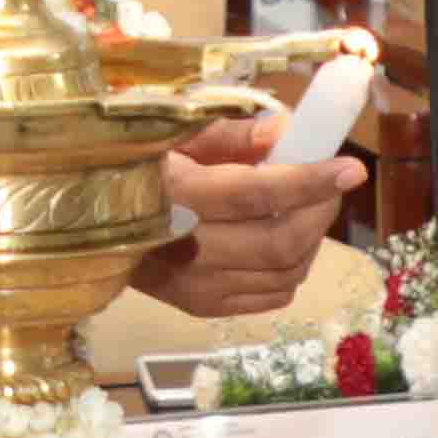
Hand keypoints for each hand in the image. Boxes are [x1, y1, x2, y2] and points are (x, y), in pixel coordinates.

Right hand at [127, 127, 363, 323]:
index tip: (352, 168)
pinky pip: (272, 295)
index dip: (311, 182)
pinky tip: (283, 240)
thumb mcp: (174, 135)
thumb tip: (288, 131)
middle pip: (281, 242)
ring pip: (285, 273)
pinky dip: (293, 268)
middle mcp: (185, 248)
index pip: (258, 195)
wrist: (86, 222)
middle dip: (321, 211)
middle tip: (331, 183)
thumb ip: (232, 134)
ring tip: (307, 208)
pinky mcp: (200, 306)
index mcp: (176, 194)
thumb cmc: (139, 167)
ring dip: (311, 239)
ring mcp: (194, 285)